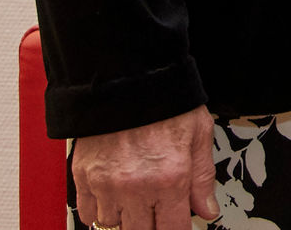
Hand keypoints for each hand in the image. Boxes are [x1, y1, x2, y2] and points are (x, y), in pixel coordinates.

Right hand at [70, 105, 216, 228]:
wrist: (125, 76)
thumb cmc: (165, 101)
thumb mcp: (199, 133)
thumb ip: (202, 178)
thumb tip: (207, 211)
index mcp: (170, 178)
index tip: (175, 226)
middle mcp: (136, 187)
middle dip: (151, 226)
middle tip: (157, 212)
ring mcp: (106, 184)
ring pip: (113, 226)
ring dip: (125, 219)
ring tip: (136, 200)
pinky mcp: (82, 177)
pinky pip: (88, 214)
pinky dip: (99, 212)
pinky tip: (113, 198)